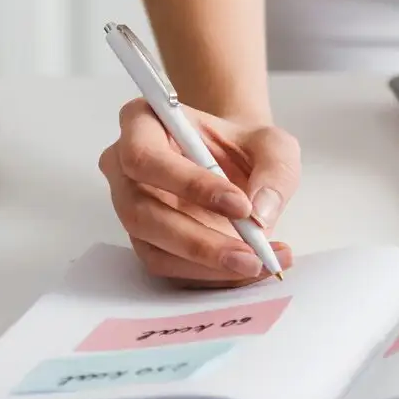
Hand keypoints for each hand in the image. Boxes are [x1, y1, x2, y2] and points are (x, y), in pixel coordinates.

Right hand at [98, 102, 300, 284]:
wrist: (239, 165)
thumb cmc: (245, 146)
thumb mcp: (273, 144)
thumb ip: (274, 169)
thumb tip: (260, 214)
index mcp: (142, 123)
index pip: (146, 157)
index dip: (189, 184)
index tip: (240, 205)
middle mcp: (124, 167)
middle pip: (141, 211)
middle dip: (198, 240)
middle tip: (250, 254)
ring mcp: (130, 207)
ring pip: (153, 247)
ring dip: (206, 264)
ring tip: (258, 264)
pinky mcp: (145, 241)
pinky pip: (168, 266)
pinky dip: (210, 274)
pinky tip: (248, 269)